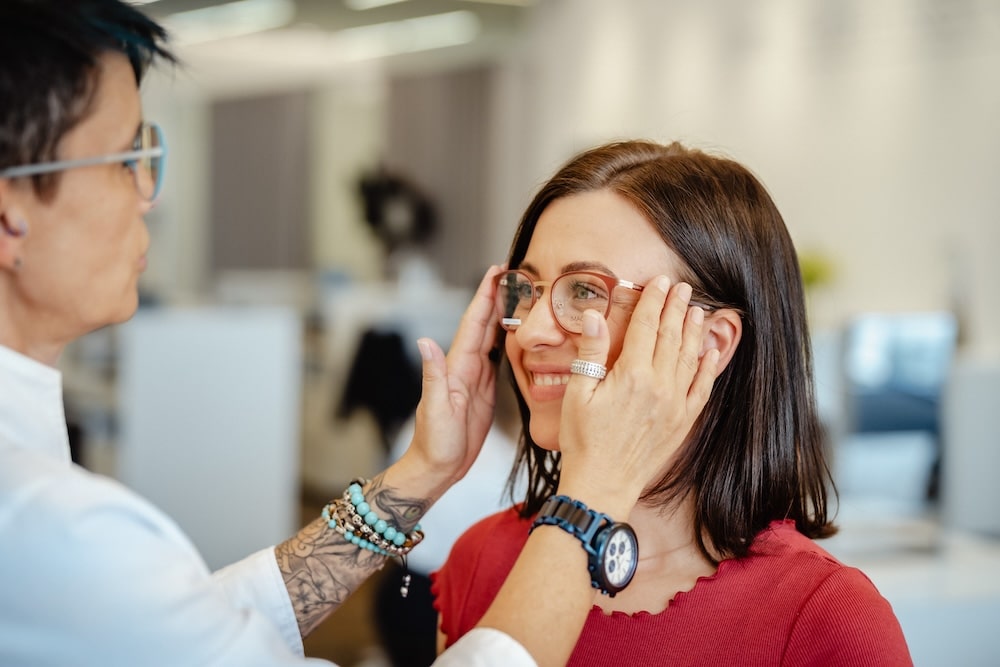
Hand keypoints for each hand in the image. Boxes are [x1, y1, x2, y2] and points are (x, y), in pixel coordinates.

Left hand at [403, 264, 504, 485]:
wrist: (437, 467)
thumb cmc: (435, 443)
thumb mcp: (435, 409)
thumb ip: (432, 375)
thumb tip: (425, 341)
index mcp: (457, 367)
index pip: (474, 324)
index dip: (484, 297)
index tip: (496, 271)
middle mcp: (466, 367)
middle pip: (484, 324)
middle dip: (497, 296)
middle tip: (515, 272)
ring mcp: (476, 377)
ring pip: (493, 337)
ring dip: (504, 314)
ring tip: (520, 293)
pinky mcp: (485, 390)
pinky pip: (499, 358)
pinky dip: (507, 341)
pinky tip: (517, 333)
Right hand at [557, 276, 719, 513]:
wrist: (603, 484)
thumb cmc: (583, 440)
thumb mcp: (578, 393)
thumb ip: (591, 352)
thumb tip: (596, 315)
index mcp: (632, 375)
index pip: (645, 326)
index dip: (652, 300)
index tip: (660, 281)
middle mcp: (659, 386)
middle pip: (670, 336)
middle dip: (676, 308)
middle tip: (682, 287)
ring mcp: (675, 404)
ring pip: (688, 358)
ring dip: (693, 331)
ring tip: (697, 310)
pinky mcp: (682, 422)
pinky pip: (701, 389)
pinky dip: (707, 369)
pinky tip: (710, 353)